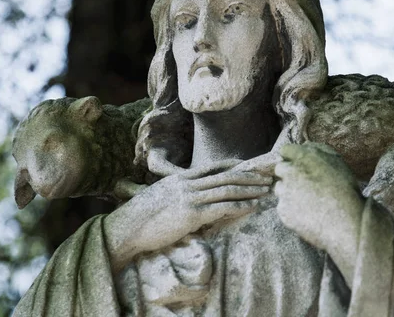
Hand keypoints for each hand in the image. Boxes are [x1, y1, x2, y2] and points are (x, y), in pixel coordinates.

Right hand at [109, 166, 271, 268]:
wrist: (126, 227)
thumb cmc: (140, 217)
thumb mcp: (159, 197)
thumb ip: (176, 193)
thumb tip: (189, 200)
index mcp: (179, 178)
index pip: (212, 167)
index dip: (234, 166)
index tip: (249, 166)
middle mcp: (186, 184)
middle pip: (225, 175)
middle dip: (249, 176)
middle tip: (267, 177)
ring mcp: (189, 198)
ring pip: (227, 189)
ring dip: (250, 189)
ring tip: (266, 190)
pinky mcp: (191, 215)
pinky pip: (221, 208)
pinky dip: (240, 205)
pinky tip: (252, 206)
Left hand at [274, 143, 363, 281]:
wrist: (345, 221)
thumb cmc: (345, 190)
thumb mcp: (337, 162)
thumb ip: (318, 150)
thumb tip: (304, 145)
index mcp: (303, 158)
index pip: (286, 150)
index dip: (292, 158)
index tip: (298, 166)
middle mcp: (290, 172)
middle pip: (280, 169)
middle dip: (288, 174)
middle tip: (303, 184)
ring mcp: (284, 193)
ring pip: (280, 188)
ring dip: (289, 191)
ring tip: (308, 200)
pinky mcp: (283, 211)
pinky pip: (283, 207)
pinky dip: (291, 209)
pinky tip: (306, 213)